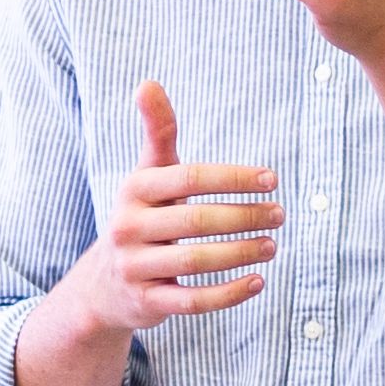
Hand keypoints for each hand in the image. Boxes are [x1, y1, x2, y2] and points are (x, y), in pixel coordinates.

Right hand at [74, 82, 281, 332]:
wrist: (105, 285)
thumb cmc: (143, 218)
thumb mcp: (147, 175)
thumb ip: (157, 132)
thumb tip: (148, 82)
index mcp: (135, 190)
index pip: (190, 178)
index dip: (234, 178)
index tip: (272, 180)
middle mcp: (128, 227)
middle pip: (196, 220)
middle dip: (244, 216)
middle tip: (280, 215)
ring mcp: (135, 267)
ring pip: (195, 261)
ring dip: (241, 254)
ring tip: (272, 246)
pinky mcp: (147, 303)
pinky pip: (193, 300)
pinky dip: (228, 293)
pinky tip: (258, 282)